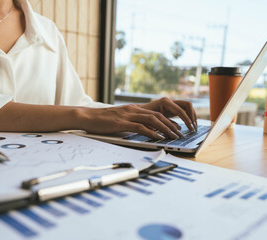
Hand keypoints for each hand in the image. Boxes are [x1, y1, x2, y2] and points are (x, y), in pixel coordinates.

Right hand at [78, 98, 196, 139]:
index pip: (156, 113)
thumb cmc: (102, 120)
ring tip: (173, 136)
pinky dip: (151, 132)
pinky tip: (158, 137)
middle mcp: (133, 110)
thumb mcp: (120, 119)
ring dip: (165, 128)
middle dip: (171, 125)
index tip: (176, 128)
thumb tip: (143, 130)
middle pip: (158, 115)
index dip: (168, 121)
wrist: (87, 116)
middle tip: (179, 134)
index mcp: (134, 109)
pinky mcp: (122, 123)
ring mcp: (128, 115)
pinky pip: (141, 127)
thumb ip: (131, 122)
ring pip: (152, 120)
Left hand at [139, 97, 196, 131]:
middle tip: (194, 128)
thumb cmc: (142, 117)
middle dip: (192, 116)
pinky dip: (188, 117)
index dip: (187, 120)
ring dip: (192, 117)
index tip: (190, 128)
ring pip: (188, 107)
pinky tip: (189, 125)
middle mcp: (170, 100)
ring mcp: (171, 103)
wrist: (136, 112)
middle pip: (188, 105)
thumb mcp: (153, 121)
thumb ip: (165, 123)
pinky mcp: (172, 107)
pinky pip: (184, 110)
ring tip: (193, 127)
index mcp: (165, 102)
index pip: (181, 110)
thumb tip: (178, 129)